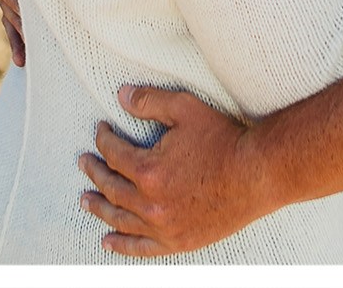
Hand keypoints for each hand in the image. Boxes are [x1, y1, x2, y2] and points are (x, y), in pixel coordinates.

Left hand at [79, 84, 269, 256]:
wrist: (257, 174)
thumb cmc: (224, 140)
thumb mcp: (186, 110)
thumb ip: (151, 102)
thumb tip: (121, 95)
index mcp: (148, 171)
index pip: (114, 154)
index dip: (103, 140)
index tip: (101, 131)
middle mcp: (150, 203)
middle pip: (111, 188)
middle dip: (95, 173)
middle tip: (84, 163)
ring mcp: (164, 226)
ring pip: (120, 219)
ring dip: (100, 209)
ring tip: (85, 200)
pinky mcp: (178, 241)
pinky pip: (142, 247)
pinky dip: (123, 244)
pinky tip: (108, 240)